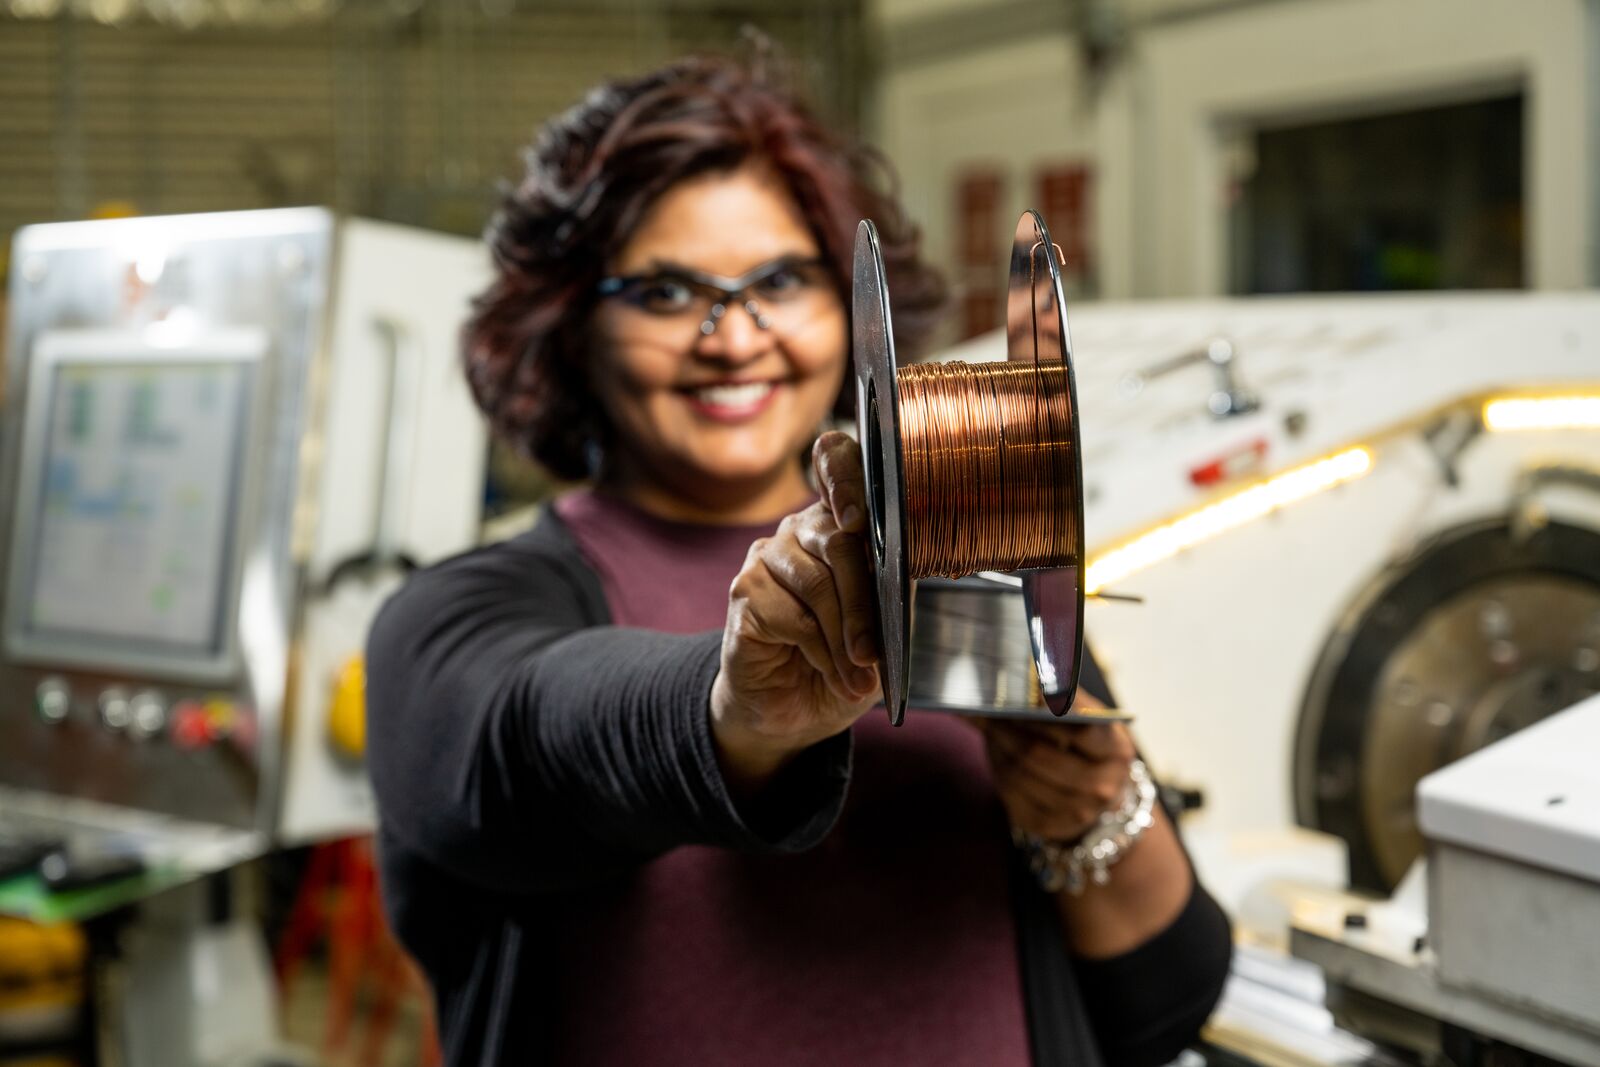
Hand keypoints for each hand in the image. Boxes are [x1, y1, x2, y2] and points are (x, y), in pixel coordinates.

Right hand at [711, 432, 880, 794]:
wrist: (793, 707)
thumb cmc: (844, 659)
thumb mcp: (882, 627)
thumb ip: (892, 595)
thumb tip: (903, 583)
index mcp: (840, 522)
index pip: (836, 462)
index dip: (845, 478)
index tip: (859, 519)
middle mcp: (800, 529)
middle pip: (838, 542)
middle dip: (862, 605)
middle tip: (873, 654)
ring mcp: (767, 556)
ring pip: (817, 586)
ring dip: (843, 639)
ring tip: (858, 678)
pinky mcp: (744, 591)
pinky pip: (791, 616)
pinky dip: (819, 653)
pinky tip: (831, 675)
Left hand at [976, 698, 1136, 842]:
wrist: (1098, 795)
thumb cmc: (1087, 746)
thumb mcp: (1091, 719)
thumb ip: (1065, 697)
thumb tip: (1027, 673)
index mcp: (1116, 751)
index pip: (1080, 729)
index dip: (1047, 709)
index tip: (1020, 691)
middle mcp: (1102, 787)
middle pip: (1038, 753)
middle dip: (1006, 728)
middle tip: (984, 708)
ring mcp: (1077, 812)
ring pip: (1019, 774)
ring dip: (997, 746)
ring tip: (985, 725)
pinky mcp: (1049, 826)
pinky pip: (1011, 795)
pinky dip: (998, 769)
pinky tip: (995, 751)